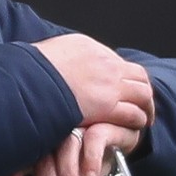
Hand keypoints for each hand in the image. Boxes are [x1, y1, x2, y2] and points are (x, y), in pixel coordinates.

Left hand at [5, 123, 141, 175]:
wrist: (123, 138)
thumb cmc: (93, 164)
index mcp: (40, 151)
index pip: (19, 165)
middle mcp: (54, 138)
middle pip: (43, 162)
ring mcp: (76, 128)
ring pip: (65, 149)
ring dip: (68, 175)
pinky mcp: (100, 123)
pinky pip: (93, 137)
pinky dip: (92, 157)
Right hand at [32, 34, 154, 130]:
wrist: (30, 82)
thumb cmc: (29, 72)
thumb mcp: (46, 54)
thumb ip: (58, 60)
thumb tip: (54, 65)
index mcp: (88, 48)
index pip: (115, 61)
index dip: (123, 76)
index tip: (122, 86)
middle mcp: (104, 63)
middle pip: (137, 75)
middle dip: (142, 90)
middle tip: (142, 102)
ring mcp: (109, 85)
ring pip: (142, 94)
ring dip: (145, 106)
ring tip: (144, 117)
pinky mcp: (108, 107)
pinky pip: (133, 114)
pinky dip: (137, 120)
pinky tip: (136, 127)